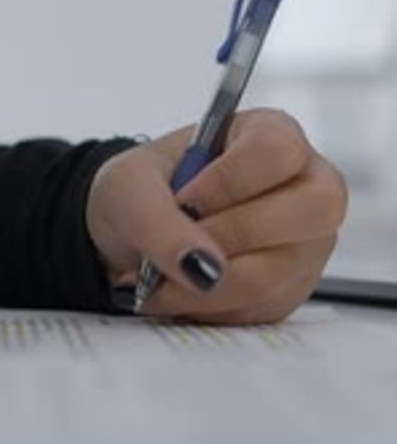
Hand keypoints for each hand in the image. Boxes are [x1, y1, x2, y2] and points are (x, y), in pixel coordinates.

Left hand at [86, 110, 346, 323]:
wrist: (130, 232)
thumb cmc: (142, 190)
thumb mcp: (128, 186)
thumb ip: (158, 220)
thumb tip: (202, 267)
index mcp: (271, 133)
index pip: (277, 150)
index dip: (229, 180)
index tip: (184, 200)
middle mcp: (305, 185)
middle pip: (313, 209)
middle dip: (233, 235)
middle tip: (183, 241)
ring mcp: (306, 242)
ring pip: (278, 272)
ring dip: (207, 284)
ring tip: (160, 276)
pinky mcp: (291, 289)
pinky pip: (261, 309)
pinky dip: (208, 308)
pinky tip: (179, 290)